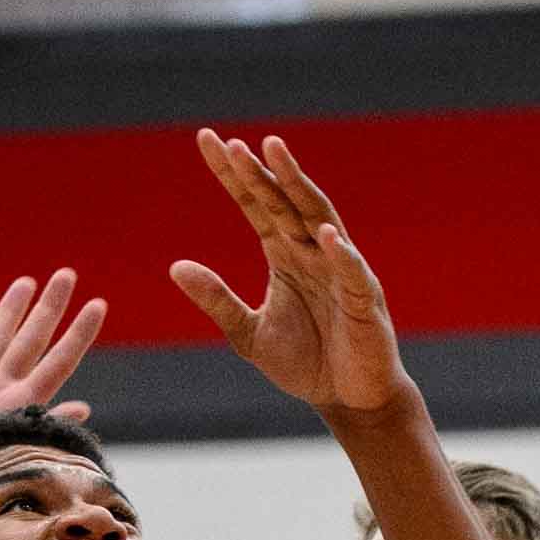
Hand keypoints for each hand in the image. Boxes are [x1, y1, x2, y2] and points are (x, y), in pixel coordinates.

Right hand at [0, 269, 105, 502]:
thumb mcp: (9, 451)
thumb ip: (42, 425)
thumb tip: (85, 409)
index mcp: (19, 404)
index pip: (58, 361)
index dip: (79, 334)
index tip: (98, 305)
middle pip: (29, 340)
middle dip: (49, 307)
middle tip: (66, 274)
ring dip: (9, 312)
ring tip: (26, 283)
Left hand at [170, 129, 409, 415]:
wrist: (346, 399)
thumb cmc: (303, 362)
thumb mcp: (247, 334)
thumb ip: (217, 300)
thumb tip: (175, 266)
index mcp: (284, 254)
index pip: (255, 205)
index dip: (233, 175)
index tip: (207, 139)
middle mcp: (313, 253)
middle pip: (284, 203)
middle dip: (261, 173)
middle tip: (235, 144)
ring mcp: (341, 272)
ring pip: (319, 220)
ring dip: (298, 188)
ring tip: (276, 156)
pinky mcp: (364, 301)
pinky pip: (352, 272)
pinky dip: (342, 253)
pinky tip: (325, 234)